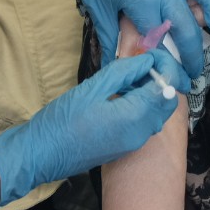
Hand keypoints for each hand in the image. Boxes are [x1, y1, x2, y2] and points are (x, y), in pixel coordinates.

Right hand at [0, 49, 187, 208]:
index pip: (165, 88)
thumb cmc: (62, 120)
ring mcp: (134, 144)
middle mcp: (141, 134)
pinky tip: (121, 96)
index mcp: (134, 117)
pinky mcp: (125, 148)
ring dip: (150, 93)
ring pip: (157, 114)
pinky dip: (142, 107)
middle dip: (160, 80)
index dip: (164, 67)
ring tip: (127, 78)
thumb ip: (124, 72)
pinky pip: (145, 124)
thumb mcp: (92, 87)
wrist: (42, 155)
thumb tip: (147, 61)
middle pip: (166, 103)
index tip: (150, 54)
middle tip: (140, 64)